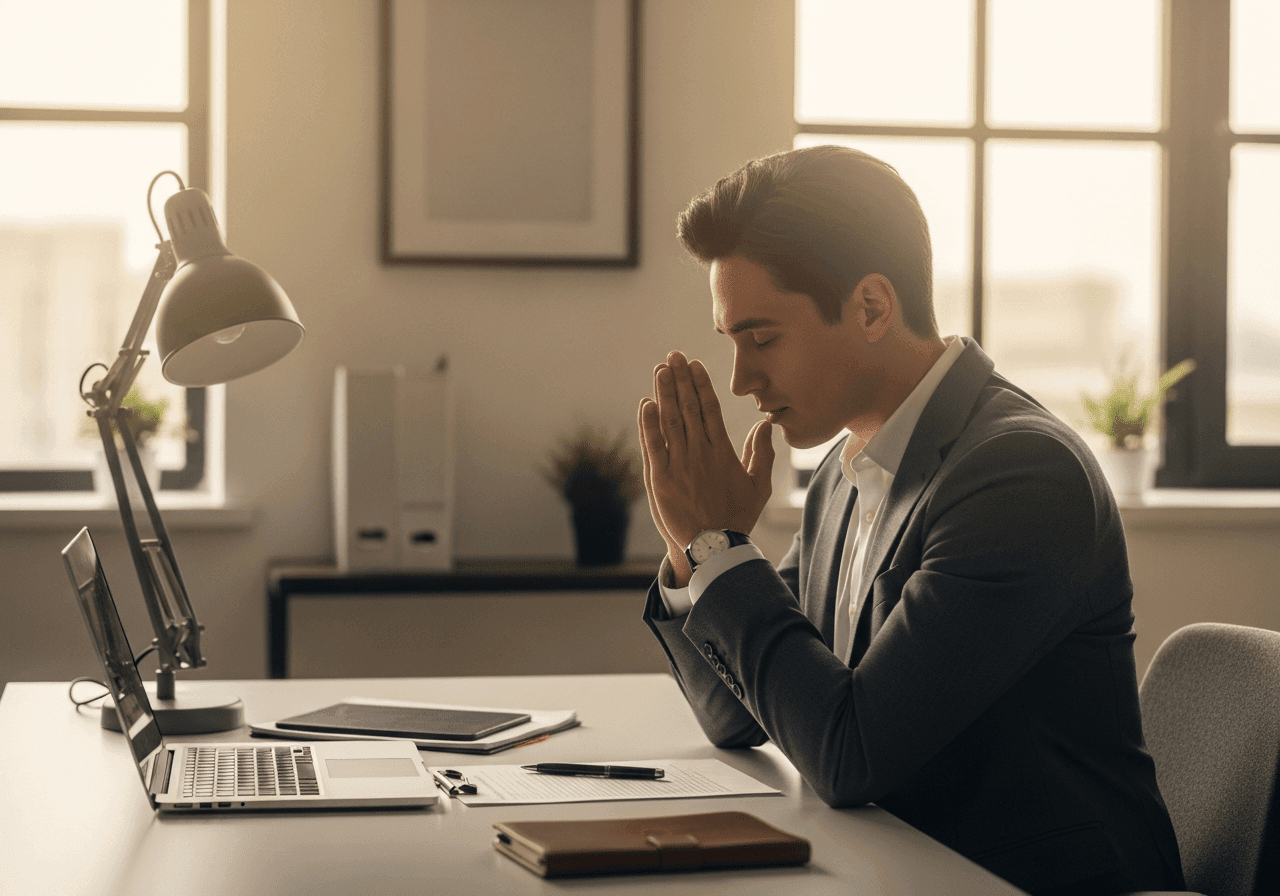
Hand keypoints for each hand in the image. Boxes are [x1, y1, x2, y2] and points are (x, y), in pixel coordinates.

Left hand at [637, 351, 773, 572]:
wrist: (715, 548)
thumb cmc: (738, 517)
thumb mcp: (759, 485)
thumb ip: (763, 453)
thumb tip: (766, 425)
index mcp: (723, 452)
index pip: (710, 410)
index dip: (701, 385)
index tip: (695, 365)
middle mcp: (700, 453)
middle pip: (689, 408)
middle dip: (681, 380)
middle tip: (674, 356)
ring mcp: (679, 465)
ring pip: (670, 421)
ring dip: (665, 393)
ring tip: (661, 370)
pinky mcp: (661, 479)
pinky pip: (654, 445)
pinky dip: (649, 424)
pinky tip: (646, 404)